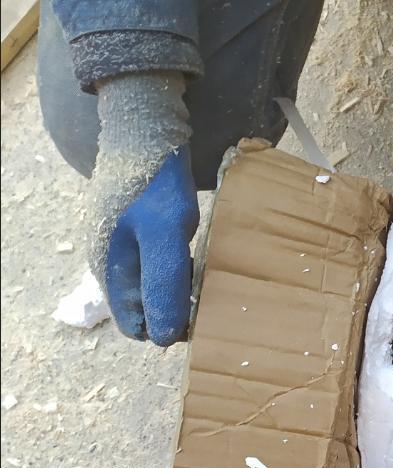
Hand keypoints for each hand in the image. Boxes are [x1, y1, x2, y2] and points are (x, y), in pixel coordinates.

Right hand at [86, 72, 198, 344]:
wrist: (146, 128)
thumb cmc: (155, 183)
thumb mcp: (165, 236)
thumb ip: (163, 286)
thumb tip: (165, 339)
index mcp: (109, 271)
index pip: (138, 327)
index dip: (169, 328)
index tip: (200, 313)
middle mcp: (111, 263)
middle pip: (147, 308)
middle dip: (177, 308)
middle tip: (209, 291)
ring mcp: (122, 245)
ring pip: (156, 286)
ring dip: (181, 288)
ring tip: (207, 273)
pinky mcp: (137, 230)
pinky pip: (160, 264)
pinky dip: (180, 267)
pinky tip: (197, 254)